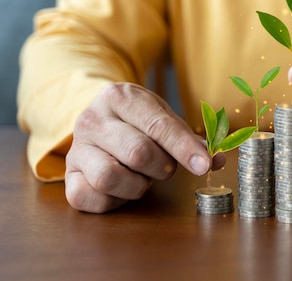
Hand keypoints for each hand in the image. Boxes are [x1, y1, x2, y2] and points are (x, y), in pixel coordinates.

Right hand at [65, 82, 224, 212]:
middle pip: (137, 153)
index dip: (183, 148)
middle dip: (161, 166)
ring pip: (110, 177)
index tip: (204, 164)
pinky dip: (113, 200)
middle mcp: (92, 119)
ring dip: (136, 184)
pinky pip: (89, 197)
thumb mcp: (164, 118)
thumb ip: (190, 139)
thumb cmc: (138, 121)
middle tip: (165, 167)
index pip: (158, 125)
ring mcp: (76, 148)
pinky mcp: (68, 175)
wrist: (99, 118)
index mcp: (120, 97)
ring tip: (141, 175)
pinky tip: (122, 188)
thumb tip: (218, 159)